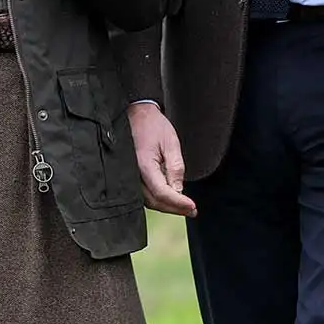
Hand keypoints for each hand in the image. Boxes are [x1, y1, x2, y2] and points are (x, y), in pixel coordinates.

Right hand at [128, 102, 196, 216]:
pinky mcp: (130, 174)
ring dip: (165, 205)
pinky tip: (169, 198)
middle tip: (192, 210)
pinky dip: (156, 199)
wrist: (136, 113)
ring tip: (183, 206)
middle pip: (154, 201)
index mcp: (143, 165)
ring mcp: (129, 175)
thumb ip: (175, 168)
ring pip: (147, 200)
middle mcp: (132, 173)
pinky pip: (142, 193)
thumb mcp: (171, 143)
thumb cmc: (153, 125)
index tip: (193, 207)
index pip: (162, 192)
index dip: (178, 203)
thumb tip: (178, 191)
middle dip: (174, 208)